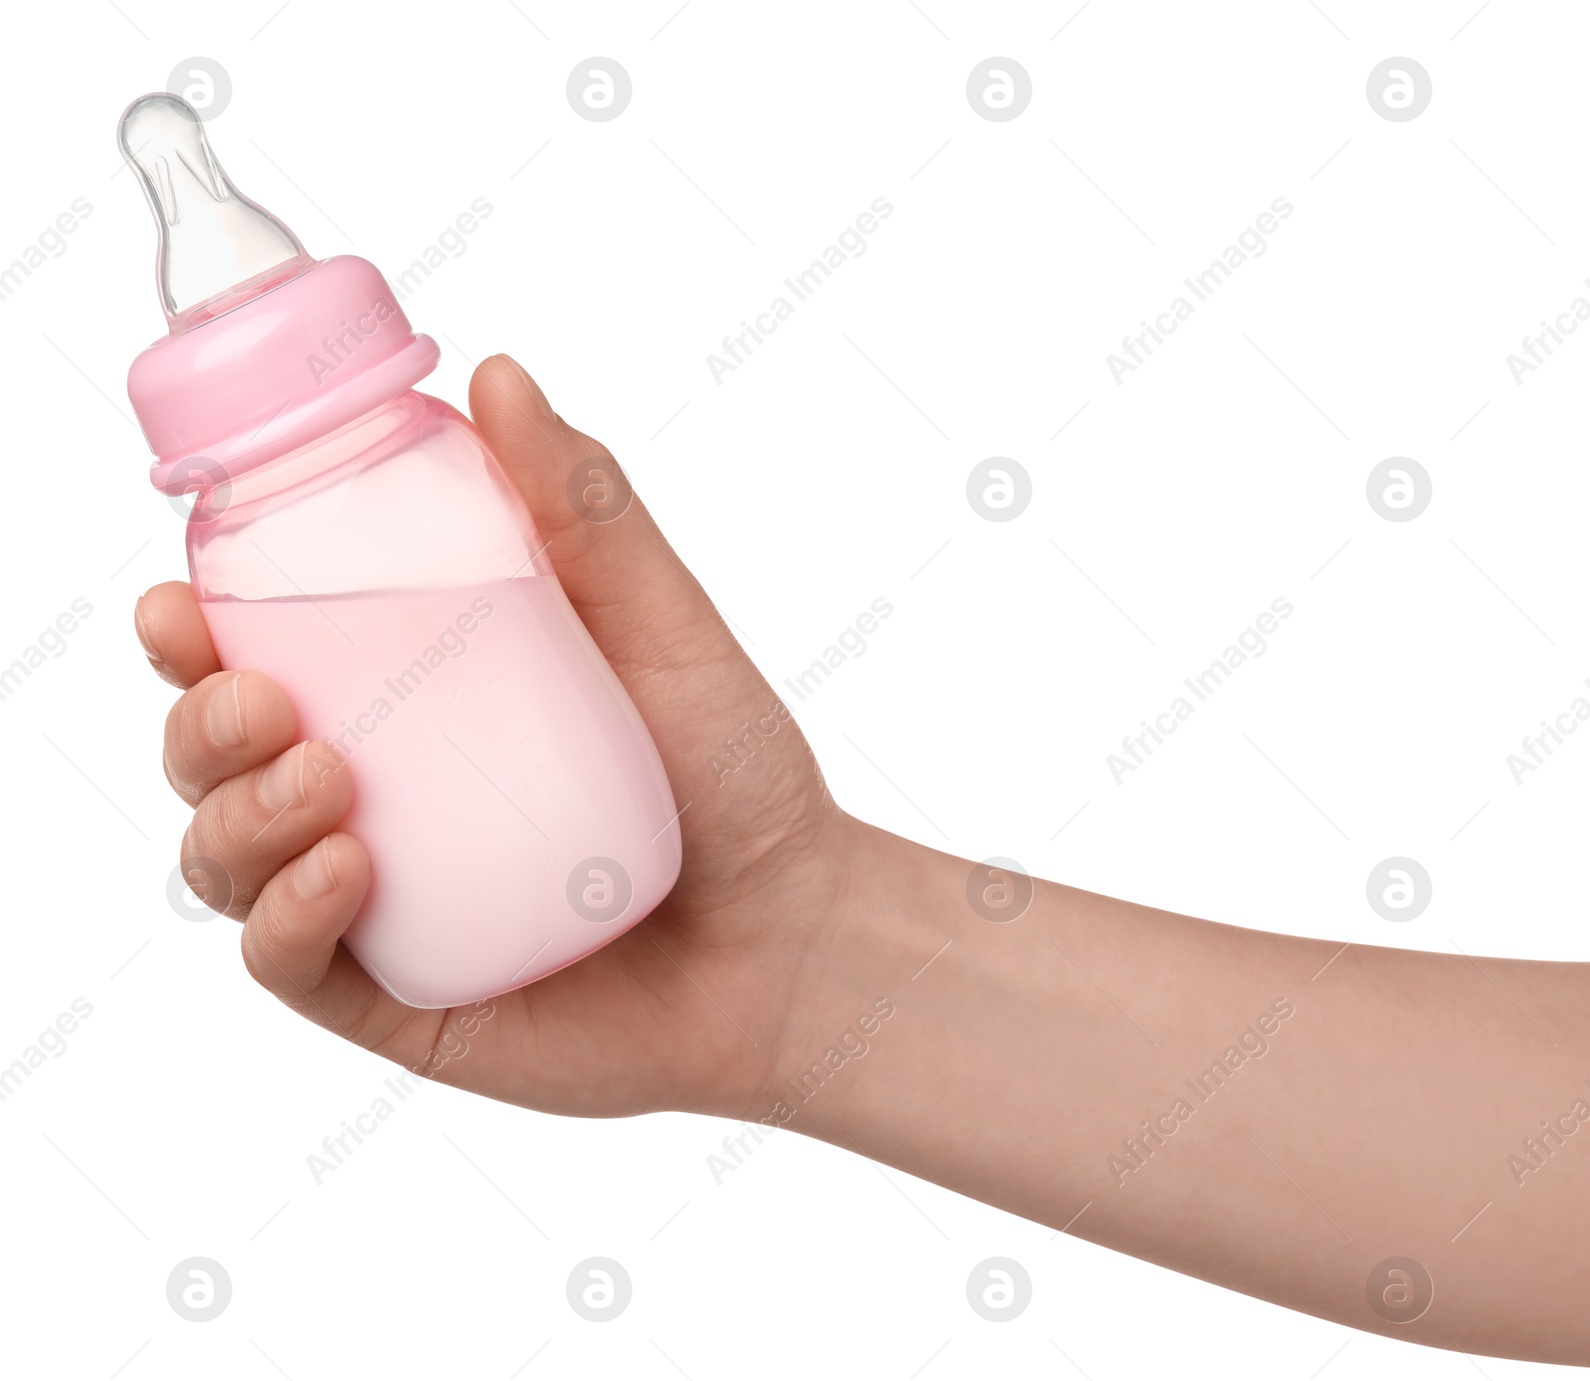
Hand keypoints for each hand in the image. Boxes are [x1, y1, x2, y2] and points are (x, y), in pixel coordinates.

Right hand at [137, 354, 866, 1120]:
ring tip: (324, 779)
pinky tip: (344, 873)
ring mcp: (385, 904)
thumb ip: (583, 508)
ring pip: (233, 861)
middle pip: (221, 760)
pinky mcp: (406, 996)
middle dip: (200, 725)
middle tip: (257, 700)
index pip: (264, 660)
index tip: (181, 600)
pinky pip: (297, 965)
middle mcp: (380, 799)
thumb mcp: (661, 625)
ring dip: (235, 816)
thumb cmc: (734, 774)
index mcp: (415, 704)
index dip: (194, 632)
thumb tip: (499, 372)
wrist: (796, 934)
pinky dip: (288, 918)